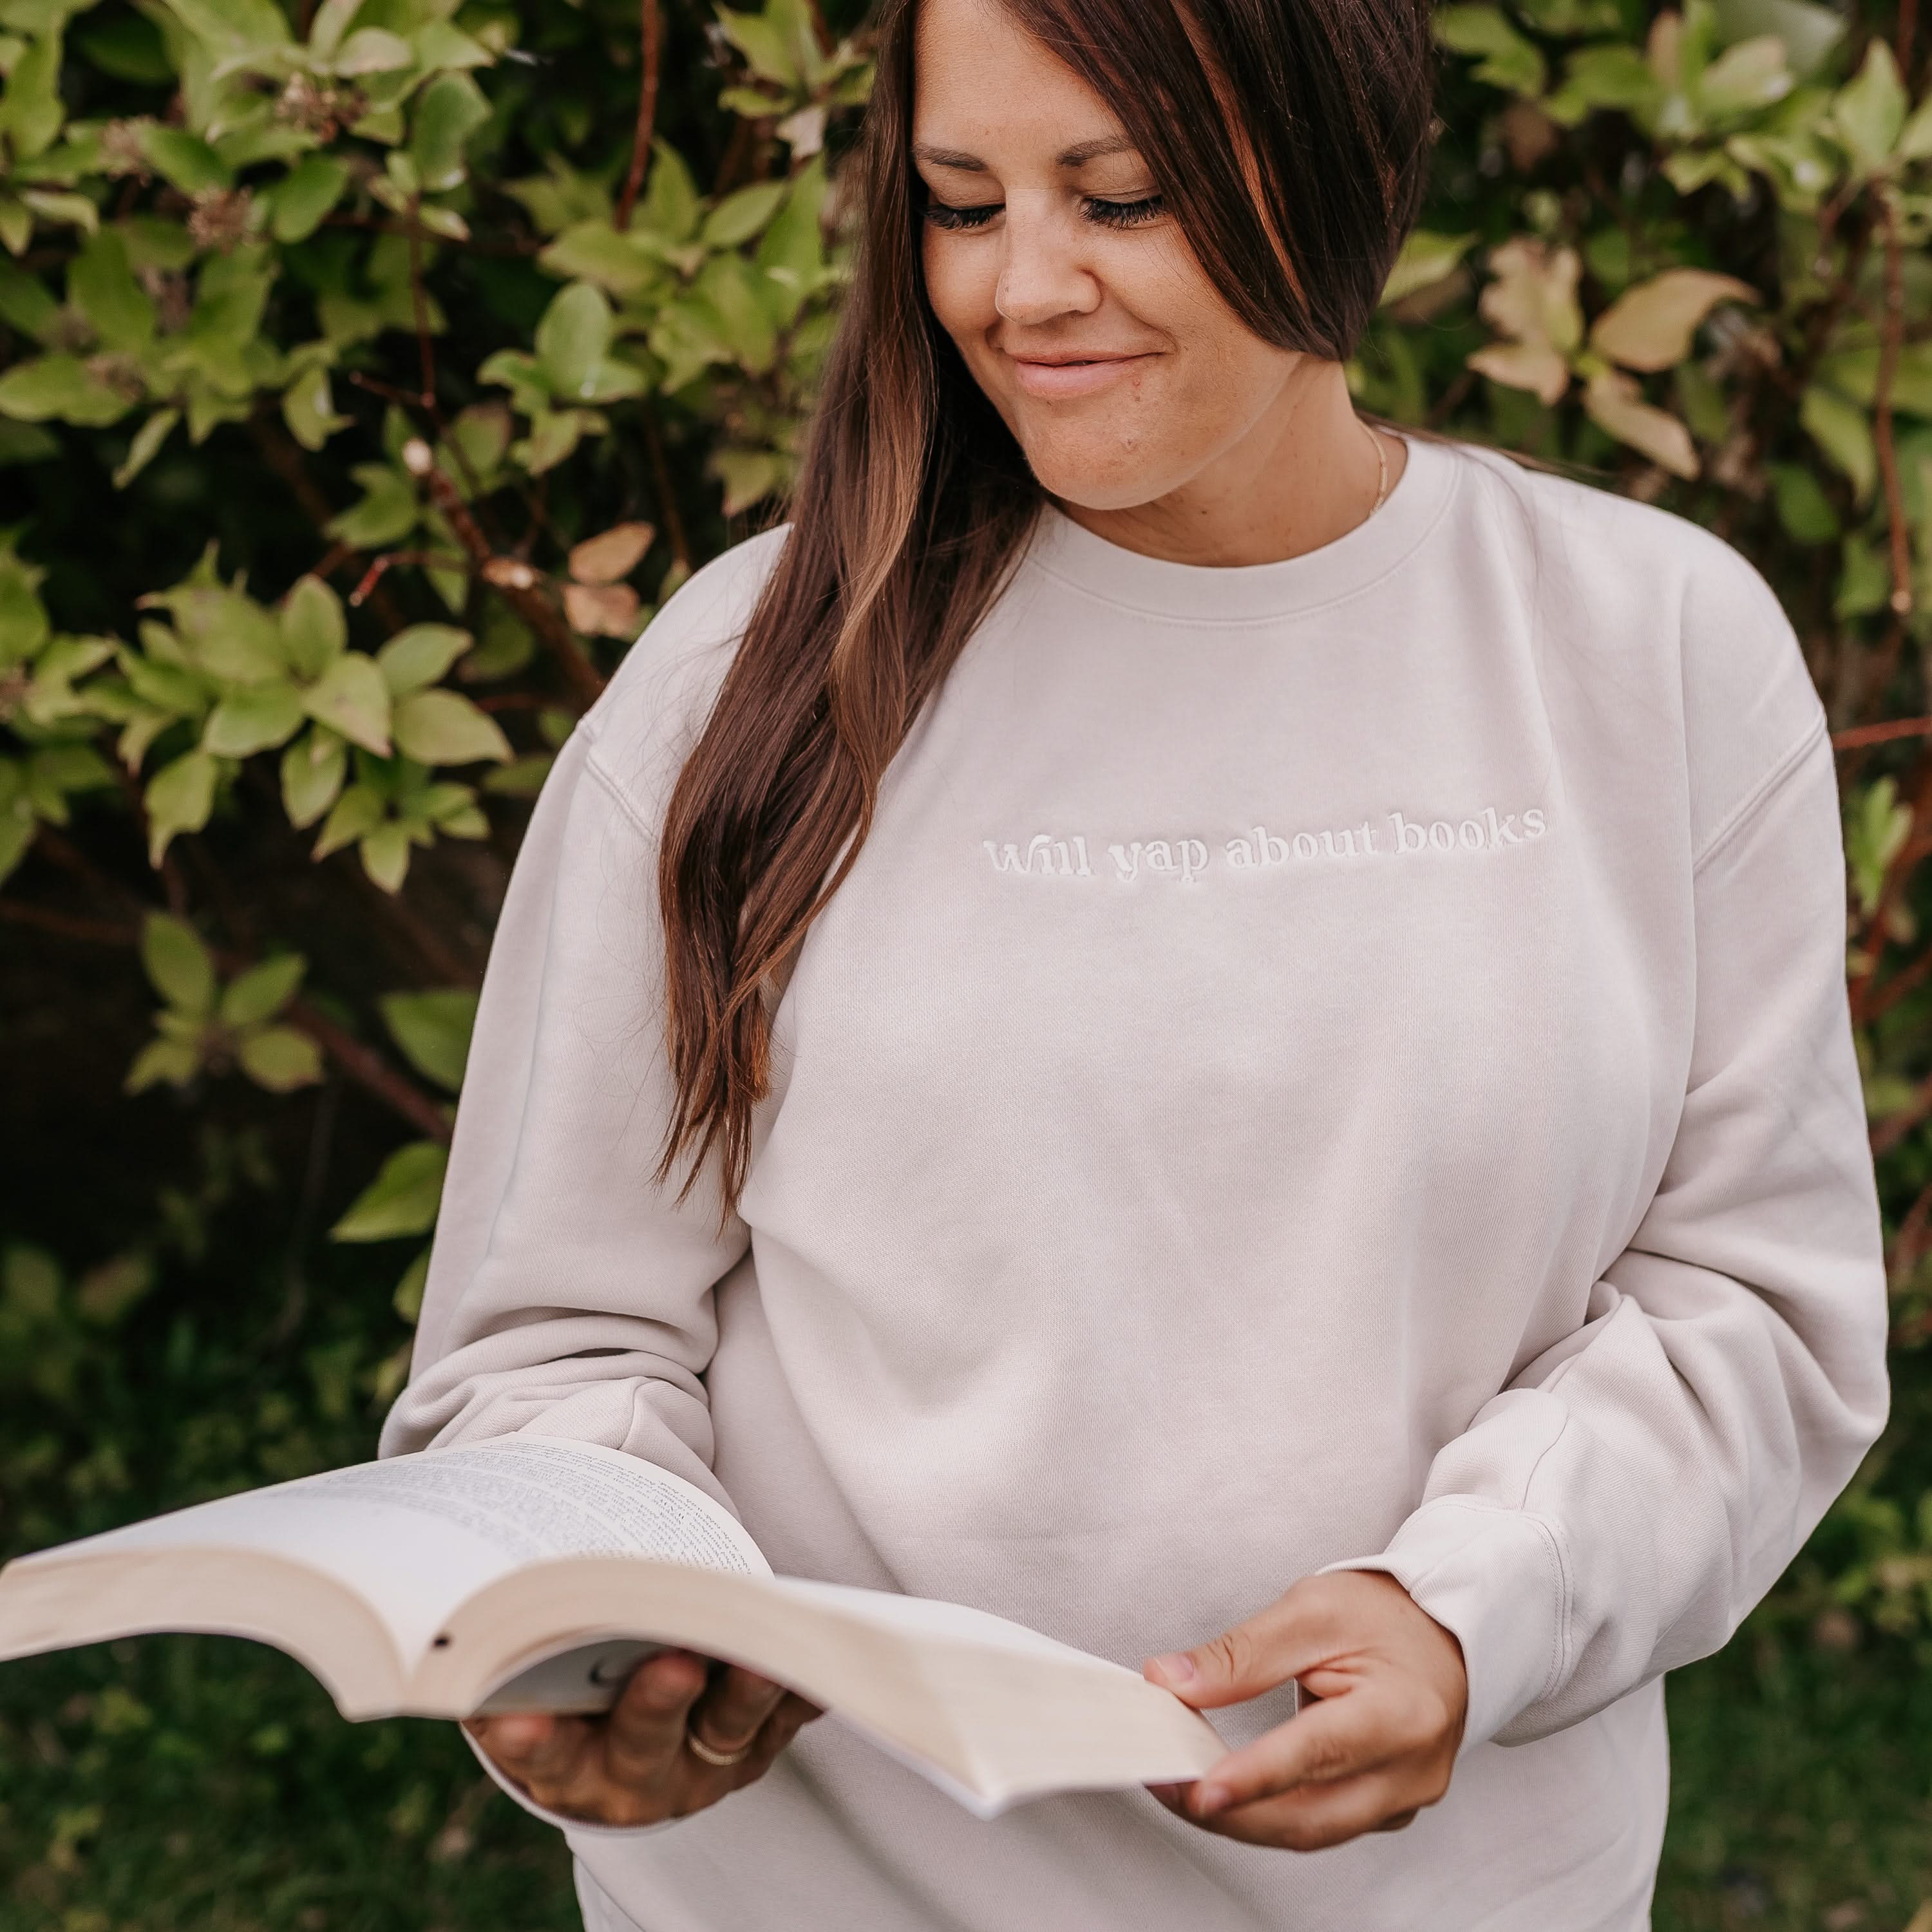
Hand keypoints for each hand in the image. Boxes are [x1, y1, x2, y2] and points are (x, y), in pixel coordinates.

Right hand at [464, 1647, 821, 1826]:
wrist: (622, 1746)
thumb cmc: (567, 1688)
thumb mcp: (530, 1681)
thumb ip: (514, 1645)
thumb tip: (479, 1577)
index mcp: (564, 1766)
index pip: (543, 1757)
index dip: (531, 1742)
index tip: (518, 1721)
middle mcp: (632, 1779)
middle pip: (645, 1745)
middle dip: (657, 1704)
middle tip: (674, 1664)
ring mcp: (700, 1767)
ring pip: (724, 1733)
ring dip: (744, 1693)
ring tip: (760, 1654)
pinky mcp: (752, 1747)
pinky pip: (782, 1718)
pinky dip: (799, 1689)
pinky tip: (814, 1655)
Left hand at [1142, 1570, 1466, 1850]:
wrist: (1443, 1632)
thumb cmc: (1388, 1616)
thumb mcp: (1311, 1610)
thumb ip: (1240, 1653)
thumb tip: (1172, 1683)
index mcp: (1402, 1712)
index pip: (1318, 1752)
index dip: (1254, 1776)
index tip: (1200, 1788)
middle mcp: (1411, 1770)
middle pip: (1311, 1818)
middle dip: (1232, 1812)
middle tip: (1169, 1787)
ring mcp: (1403, 1798)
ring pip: (1312, 1831)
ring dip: (1243, 1818)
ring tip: (1184, 1787)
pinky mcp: (1386, 1808)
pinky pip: (1321, 1824)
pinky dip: (1269, 1812)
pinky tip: (1231, 1791)